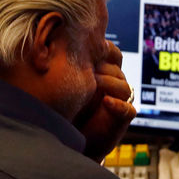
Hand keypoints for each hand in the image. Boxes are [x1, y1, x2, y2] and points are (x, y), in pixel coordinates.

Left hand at [73, 41, 136, 162]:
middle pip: (117, 66)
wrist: (66, 138)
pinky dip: (118, 105)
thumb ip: (64, 63)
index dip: (102, 48)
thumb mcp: (62, 82)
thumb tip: (50, 40)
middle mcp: (110, 82)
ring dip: (108, 82)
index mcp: (99, 69)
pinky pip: (128, 109)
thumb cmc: (61, 107)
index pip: (110, 51)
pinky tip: (106, 101)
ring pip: (123, 86)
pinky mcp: (121, 117)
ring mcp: (118, 99)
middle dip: (103, 64)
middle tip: (88, 65)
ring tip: (93, 82)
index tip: (87, 47)